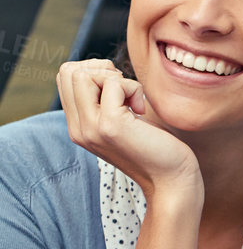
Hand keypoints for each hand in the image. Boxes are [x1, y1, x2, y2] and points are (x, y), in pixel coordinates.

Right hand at [57, 60, 199, 200]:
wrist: (172, 182)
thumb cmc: (155, 148)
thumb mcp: (121, 121)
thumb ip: (103, 100)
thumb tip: (101, 67)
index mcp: (78, 127)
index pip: (64, 77)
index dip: (93, 71)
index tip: (118, 91)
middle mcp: (78, 129)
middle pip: (69, 71)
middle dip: (101, 70)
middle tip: (125, 93)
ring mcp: (91, 128)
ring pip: (83, 74)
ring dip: (115, 78)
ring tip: (132, 101)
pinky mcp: (111, 125)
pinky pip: (113, 83)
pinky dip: (133, 87)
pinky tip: (141, 109)